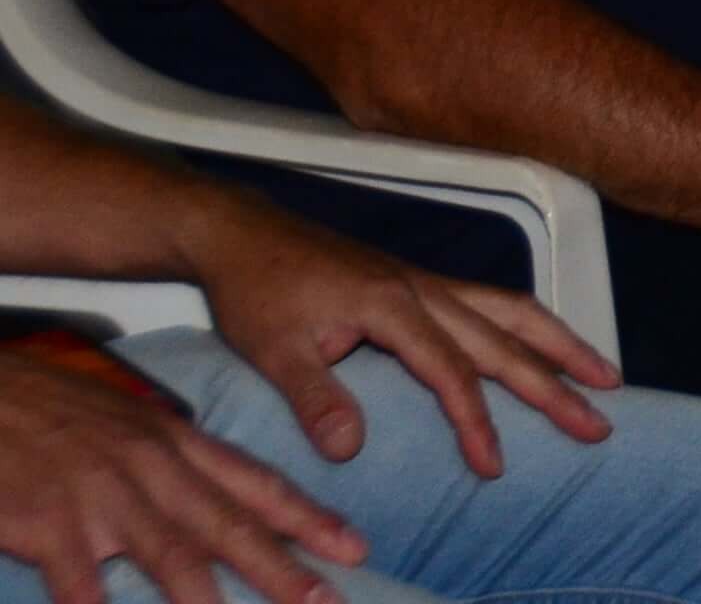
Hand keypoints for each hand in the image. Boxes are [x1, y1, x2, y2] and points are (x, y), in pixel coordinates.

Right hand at [0, 345, 367, 603]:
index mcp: (177, 442)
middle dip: (281, 568)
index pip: (257, 483)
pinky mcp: (48, 519)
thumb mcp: (136, 425)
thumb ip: (184, 462)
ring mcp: (101, 494)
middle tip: (327, 601)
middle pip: (227, 525)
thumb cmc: (62, 413)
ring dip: (207, 595)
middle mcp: (152, 467)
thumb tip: (230, 500)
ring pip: (168, 550)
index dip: (308, 519)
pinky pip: (77, 577)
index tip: (354, 549)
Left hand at [182, 198, 616, 477]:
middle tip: (596, 423)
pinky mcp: (421, 282)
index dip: (477, 421)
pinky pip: (493, 301)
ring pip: (513, 310)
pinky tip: (543, 342)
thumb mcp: (272, 349)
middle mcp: (424, 289)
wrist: (243, 236)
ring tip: (604, 375)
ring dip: (562, 343)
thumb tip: (351, 448)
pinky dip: (530, 323)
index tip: (494, 465)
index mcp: (393, 305)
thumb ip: (316, 397)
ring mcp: (427, 282)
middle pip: (505, 339)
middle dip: (556, 383)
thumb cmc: (257, 289)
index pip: (452, 371)